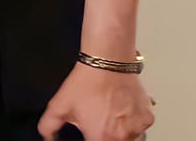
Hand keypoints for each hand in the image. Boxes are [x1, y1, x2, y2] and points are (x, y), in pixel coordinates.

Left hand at [38, 63, 153, 140]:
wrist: (108, 62)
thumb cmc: (87, 82)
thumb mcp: (59, 106)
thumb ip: (49, 126)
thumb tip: (47, 136)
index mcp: (101, 138)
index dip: (89, 139)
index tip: (88, 134)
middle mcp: (123, 137)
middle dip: (104, 136)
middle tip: (99, 123)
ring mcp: (138, 128)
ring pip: (129, 138)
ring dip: (119, 132)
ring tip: (109, 115)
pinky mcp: (147, 118)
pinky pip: (139, 127)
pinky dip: (131, 122)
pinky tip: (120, 109)